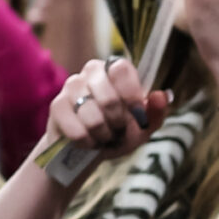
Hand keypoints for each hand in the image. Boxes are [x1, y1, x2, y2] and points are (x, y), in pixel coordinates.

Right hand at [41, 54, 170, 166]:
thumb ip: (155, 112)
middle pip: (107, 95)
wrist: (90, 150)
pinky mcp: (56, 105)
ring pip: (90, 114)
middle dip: (117, 120)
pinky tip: (88, 141)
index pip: (121, 68)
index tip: (136, 112)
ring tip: (104, 136)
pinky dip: (86, 141)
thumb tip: (162, 96)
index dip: (130, 93)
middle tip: (118, 129)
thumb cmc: (120, 133)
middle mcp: (92, 71)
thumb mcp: (143, 127)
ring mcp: (71, 86)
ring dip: (102, 133)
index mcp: (116, 70)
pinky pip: (74, 127)